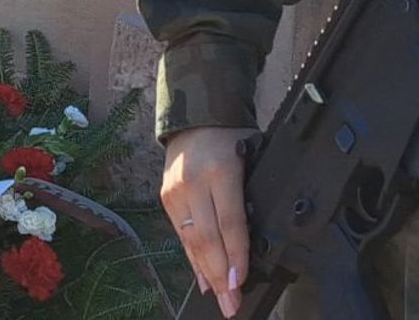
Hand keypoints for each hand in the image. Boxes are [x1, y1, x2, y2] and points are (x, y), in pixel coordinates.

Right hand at [161, 127, 252, 318]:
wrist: (194, 117)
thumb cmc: (231, 139)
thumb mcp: (251, 161)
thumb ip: (250, 198)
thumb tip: (253, 242)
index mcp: (220, 172)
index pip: (230, 224)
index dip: (236, 257)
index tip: (240, 282)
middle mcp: (193, 183)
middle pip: (208, 239)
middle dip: (220, 276)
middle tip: (230, 304)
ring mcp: (175, 192)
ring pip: (192, 241)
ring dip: (206, 274)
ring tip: (219, 298)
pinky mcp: (165, 198)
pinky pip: (181, 234)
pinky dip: (193, 258)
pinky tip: (202, 278)